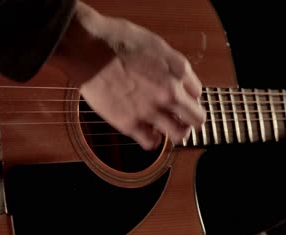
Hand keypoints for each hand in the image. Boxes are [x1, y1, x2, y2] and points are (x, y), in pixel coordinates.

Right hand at [52, 1, 205, 149]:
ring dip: (176, 130)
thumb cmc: (119, 41)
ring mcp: (148, 112)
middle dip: (191, 117)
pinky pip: (151, 143)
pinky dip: (153, 139)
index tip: (184, 96)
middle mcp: (167, 96)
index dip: (191, 95)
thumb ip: (178, 67)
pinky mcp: (128, 124)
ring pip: (178, 135)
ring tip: (167, 125)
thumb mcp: (159, 45)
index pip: (198, 95)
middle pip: (196, 120)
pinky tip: (148, 131)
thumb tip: (189, 85)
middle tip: (183, 116)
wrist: (86, 48)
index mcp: (176, 75)